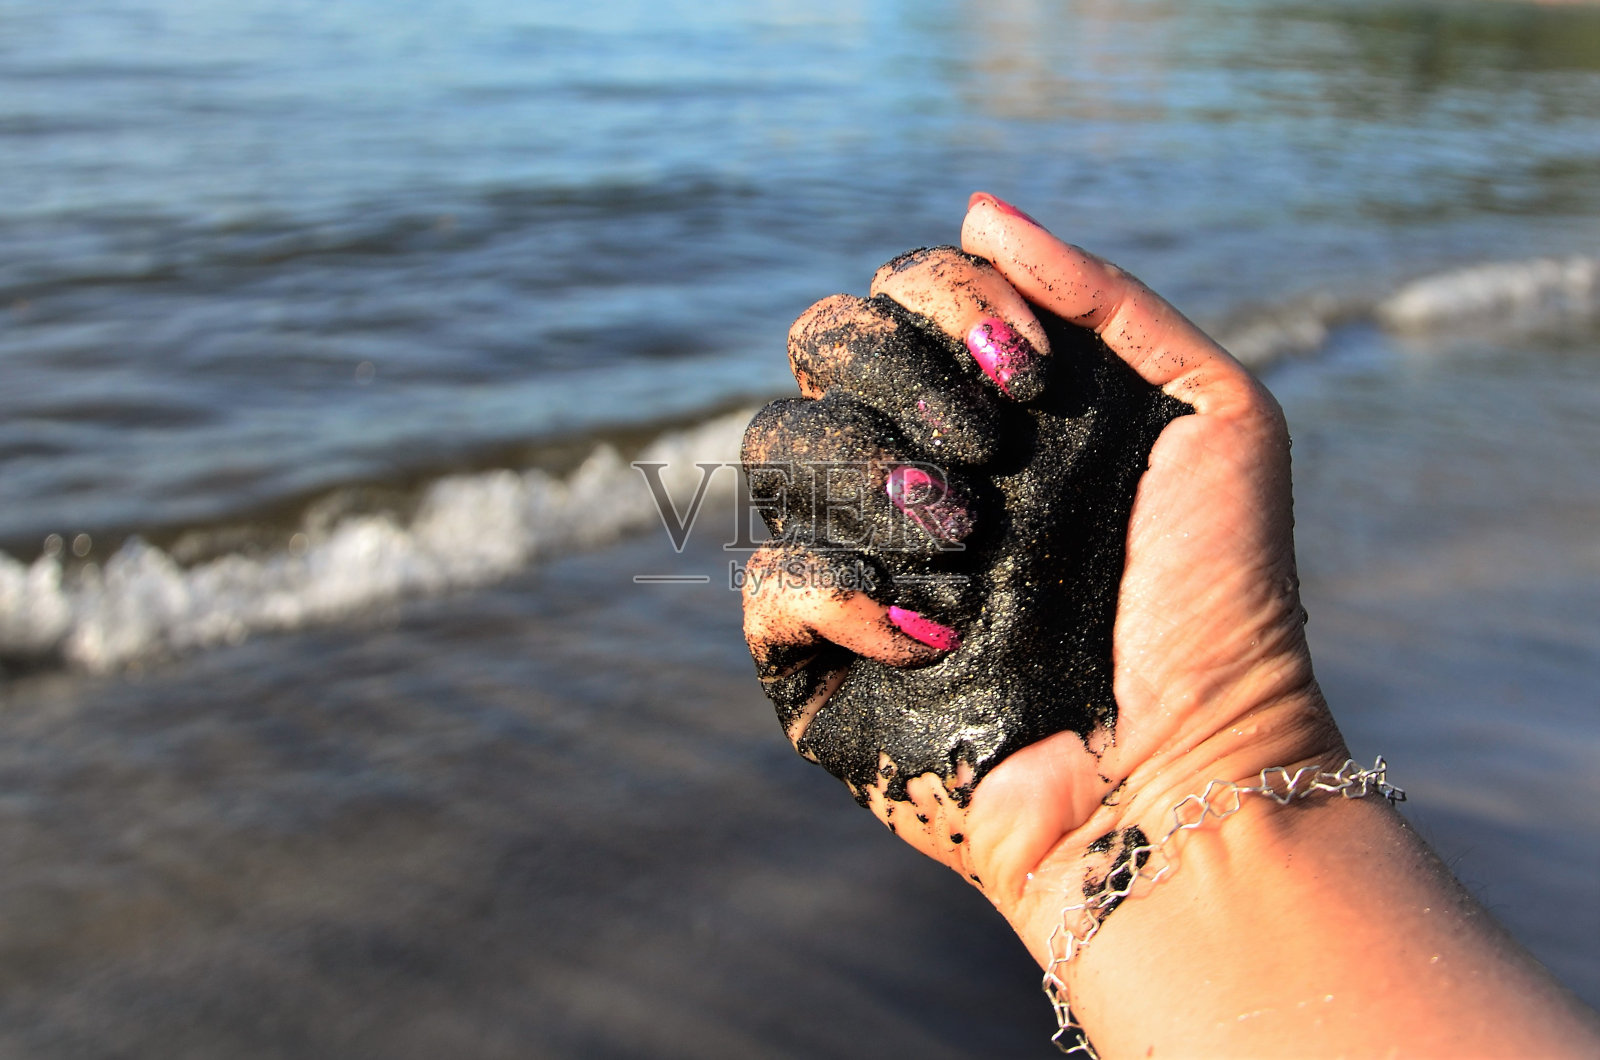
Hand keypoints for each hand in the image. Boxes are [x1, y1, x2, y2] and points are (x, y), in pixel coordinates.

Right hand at [742, 194, 1346, 952]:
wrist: (1190, 769)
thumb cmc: (1216, 602)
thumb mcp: (1216, 415)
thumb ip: (1109, 297)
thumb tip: (978, 210)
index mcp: (994, 409)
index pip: (901, 294)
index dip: (942, 300)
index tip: (1028, 370)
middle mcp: (920, 470)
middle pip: (819, 347)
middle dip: (895, 371)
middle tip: (992, 450)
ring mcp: (866, 561)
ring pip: (774, 446)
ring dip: (863, 469)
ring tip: (962, 536)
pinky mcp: (822, 663)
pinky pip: (766, 585)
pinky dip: (836, 587)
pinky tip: (929, 629)